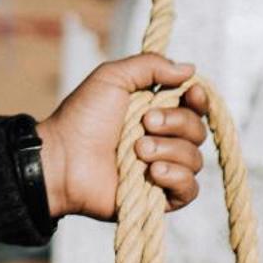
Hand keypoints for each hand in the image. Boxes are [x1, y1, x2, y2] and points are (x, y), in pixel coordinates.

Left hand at [39, 55, 207, 221]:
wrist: (64, 159)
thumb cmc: (83, 117)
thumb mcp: (112, 77)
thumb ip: (149, 66)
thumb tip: (190, 69)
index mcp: (155, 111)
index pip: (194, 106)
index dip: (199, 99)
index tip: (192, 93)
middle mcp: (163, 139)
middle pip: (197, 130)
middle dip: (176, 123)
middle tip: (145, 123)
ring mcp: (163, 168)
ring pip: (194, 159)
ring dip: (168, 150)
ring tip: (137, 151)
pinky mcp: (160, 197)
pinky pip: (190, 189)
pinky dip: (176, 177)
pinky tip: (153, 172)